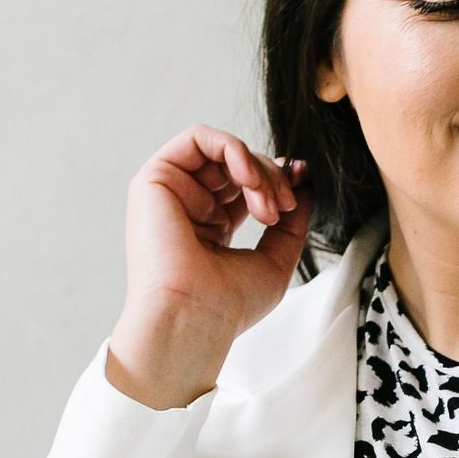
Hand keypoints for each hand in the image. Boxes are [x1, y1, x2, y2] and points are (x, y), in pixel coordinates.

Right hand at [105, 125, 310, 408]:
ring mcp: (171, 191)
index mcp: (210, 225)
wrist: (193, 319)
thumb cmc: (228, 304)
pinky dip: (234, 149)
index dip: (278, 180)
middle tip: (285, 209)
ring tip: (269, 206)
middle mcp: (189, 205)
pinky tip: (250, 179)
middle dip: (273, 179)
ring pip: (224, 150)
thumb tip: (303, 178)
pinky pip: (198, 138)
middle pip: (240, 165)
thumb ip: (291, 219)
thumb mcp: (275, 259)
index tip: (301, 190)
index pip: (248, 184)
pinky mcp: (155, 178)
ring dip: (258, 170)